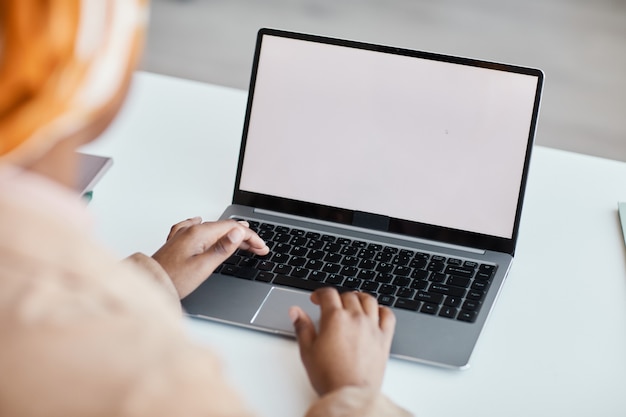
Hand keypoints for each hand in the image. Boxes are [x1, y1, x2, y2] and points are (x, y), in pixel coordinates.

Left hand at [152, 217, 268, 297]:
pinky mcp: (177, 242)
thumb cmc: (174, 279)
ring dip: (230, 236)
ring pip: (213, 230)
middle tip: (259, 248)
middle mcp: (191, 230)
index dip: (251, 237)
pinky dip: (208, 230)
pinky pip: (195, 229)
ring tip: (243, 243)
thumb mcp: (204, 266)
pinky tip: (202, 223)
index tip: (261, 247)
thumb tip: (238, 233)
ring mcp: (183, 235)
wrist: (151, 284)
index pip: (232, 228)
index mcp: (199, 233)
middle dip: (244, 237)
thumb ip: (222, 248)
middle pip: (224, 228)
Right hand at [289, 288, 395, 395]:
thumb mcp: (307, 351)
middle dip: (338, 298)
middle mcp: (356, 318)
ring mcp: (372, 327)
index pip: (328, 294)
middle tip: (332, 306)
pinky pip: (388, 315)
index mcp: (335, 318)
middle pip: (348, 296)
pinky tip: (375, 313)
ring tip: (352, 303)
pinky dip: (382, 310)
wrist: (350, 394)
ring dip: (359, 298)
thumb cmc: (329, 376)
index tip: (316, 299)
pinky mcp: (384, 338)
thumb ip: (302, 327)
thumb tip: (295, 311)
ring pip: (369, 300)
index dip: (320, 294)